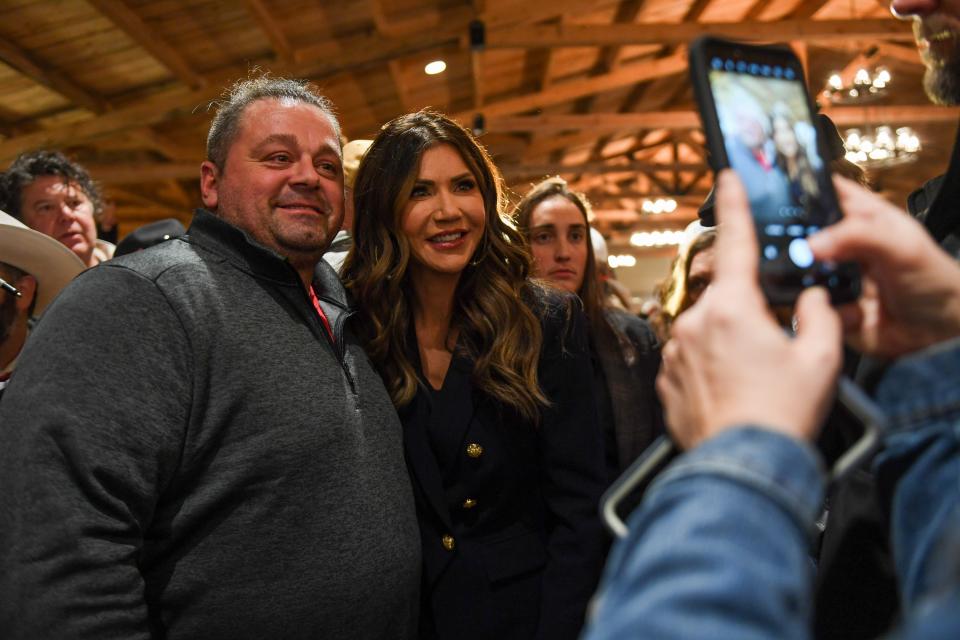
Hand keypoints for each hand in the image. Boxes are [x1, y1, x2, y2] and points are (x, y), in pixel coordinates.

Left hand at [656, 171, 842, 449]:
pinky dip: (708, 367)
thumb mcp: (821, 358)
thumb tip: (809, 298)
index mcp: (732, 307)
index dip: (733, 206)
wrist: (741, 466)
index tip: (727, 178)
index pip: (733, 243)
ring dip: (726, 343)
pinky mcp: (664, 378)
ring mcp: (674, 351)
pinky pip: (689, 359)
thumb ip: (817, 315)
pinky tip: (729, 392)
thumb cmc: (780, 412)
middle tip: (770, 349)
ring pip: (705, 330)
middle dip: (747, 312)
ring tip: (750, 382)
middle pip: (724, 297)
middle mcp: (694, 322)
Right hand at [808, 177, 959, 357]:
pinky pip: (808, 308)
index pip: (820, 192)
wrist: (942, 332)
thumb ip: (858, 236)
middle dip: (790, 244)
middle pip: (797, 234)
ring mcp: (831, 276)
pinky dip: (822, 311)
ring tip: (827, 288)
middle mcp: (838, 245)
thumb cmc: (934, 279)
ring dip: (804, 282)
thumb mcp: (902, 247)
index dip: (797, 190)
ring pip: (796, 273)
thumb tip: (812, 244)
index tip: (774, 198)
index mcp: (857, 216)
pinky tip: (850, 312)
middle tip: (797, 253)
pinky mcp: (828, 307)